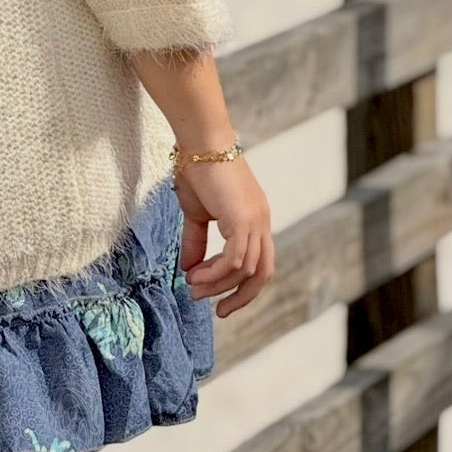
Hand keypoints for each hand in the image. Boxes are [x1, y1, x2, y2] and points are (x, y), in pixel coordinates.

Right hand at [173, 151, 274, 316]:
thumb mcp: (196, 212)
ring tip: (193, 287)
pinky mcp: (244, 219)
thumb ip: (197, 241)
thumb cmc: (198, 168)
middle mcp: (262, 222)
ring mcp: (256, 220)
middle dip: (241, 296)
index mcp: (255, 219)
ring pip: (246, 270)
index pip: (259, 262)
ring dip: (218, 285)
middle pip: (262, 273)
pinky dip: (216, 272)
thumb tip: (189, 269)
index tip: (217, 298)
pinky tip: (195, 274)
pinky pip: (235, 259)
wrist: (200, 141)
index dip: (241, 285)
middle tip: (217, 310)